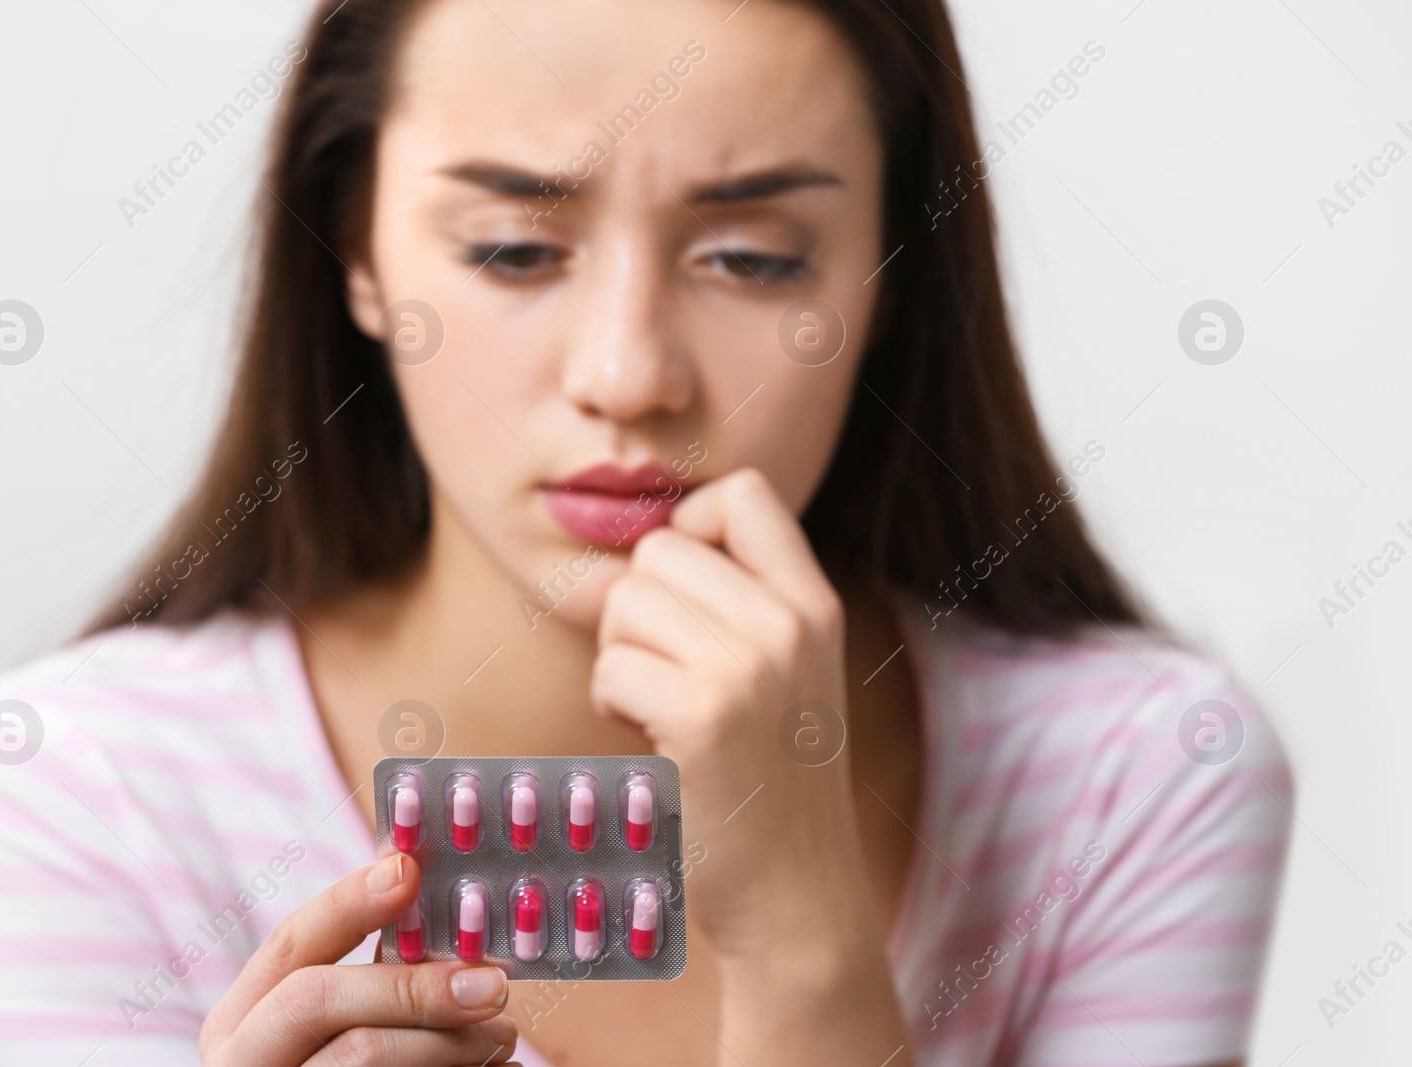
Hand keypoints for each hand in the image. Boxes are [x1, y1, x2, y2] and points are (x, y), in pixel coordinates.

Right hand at [201, 853, 519, 1066]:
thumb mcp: (334, 1028)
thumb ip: (374, 983)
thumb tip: (444, 910)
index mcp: (241, 1022)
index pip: (291, 945)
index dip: (349, 899)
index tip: (411, 867)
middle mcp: (243, 1065)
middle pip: (317, 999)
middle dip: (412, 983)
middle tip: (492, 983)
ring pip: (359, 1055)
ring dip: (447, 1041)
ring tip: (501, 1038)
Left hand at [591, 468, 872, 959]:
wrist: (798, 897)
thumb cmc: (769, 783)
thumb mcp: (787, 672)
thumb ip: (739, 601)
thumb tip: (650, 539)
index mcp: (815, 604)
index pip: (742, 494)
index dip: (689, 527)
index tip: (684, 598)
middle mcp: (791, 624)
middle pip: (659, 549)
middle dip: (638, 613)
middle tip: (669, 679)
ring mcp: (751, 667)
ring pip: (626, 604)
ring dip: (621, 661)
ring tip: (663, 713)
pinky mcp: (703, 716)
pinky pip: (611, 668)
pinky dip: (613, 708)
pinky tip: (654, 745)